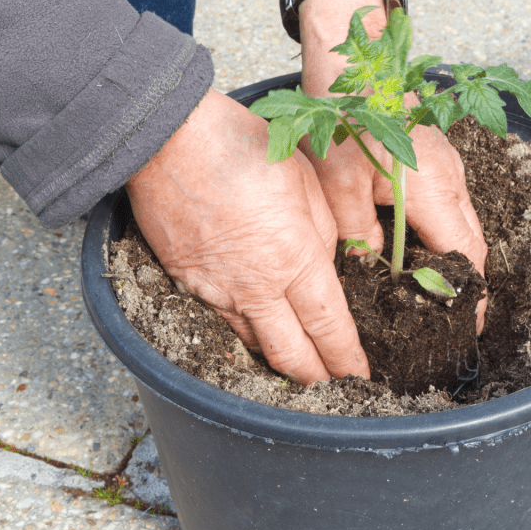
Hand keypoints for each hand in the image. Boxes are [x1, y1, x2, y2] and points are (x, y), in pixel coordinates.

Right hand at [124, 88, 368, 384]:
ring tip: (298, 371)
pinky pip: (221, 321)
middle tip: (335, 389)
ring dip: (279, 362)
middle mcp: (257, 286)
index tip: (361, 376)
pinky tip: (252, 336)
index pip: (329, 327)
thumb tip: (322, 266)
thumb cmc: (245, 150)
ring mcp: (218, 289)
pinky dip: (242, 336)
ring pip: (254, 344)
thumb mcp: (307, 185)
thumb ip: (323, 235)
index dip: (346, 358)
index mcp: (296, 259)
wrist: (169, 140)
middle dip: (316, 377)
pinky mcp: (186, 282)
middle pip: (292, 353)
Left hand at [298, 0, 489, 330]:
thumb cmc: (346, 119)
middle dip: (465, 284)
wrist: (358, 65)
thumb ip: (357, 237)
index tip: (467, 329)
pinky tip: (417, 249)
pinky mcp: (438, 162)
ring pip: (462, 227)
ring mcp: (449, 170)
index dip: (468, 297)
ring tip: (432, 293)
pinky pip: (451, 208)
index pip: (465, 259)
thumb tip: (369, 273)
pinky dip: (442, 234)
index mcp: (434, 194)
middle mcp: (452, 184)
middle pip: (471, 246)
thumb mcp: (339, 187)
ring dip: (453, 259)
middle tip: (447, 320)